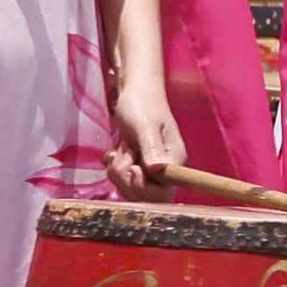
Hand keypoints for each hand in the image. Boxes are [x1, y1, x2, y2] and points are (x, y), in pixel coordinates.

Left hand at [111, 80, 184, 200]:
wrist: (135, 91)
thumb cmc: (142, 104)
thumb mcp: (144, 126)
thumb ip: (151, 148)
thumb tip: (157, 169)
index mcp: (174, 162)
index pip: (162, 195)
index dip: (143, 189)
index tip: (134, 169)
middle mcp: (165, 169)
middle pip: (143, 195)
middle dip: (124, 178)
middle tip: (121, 155)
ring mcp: (151, 168)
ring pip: (130, 187)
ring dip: (118, 171)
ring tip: (120, 150)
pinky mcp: (138, 164)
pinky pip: (123, 177)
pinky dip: (114, 167)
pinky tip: (113, 153)